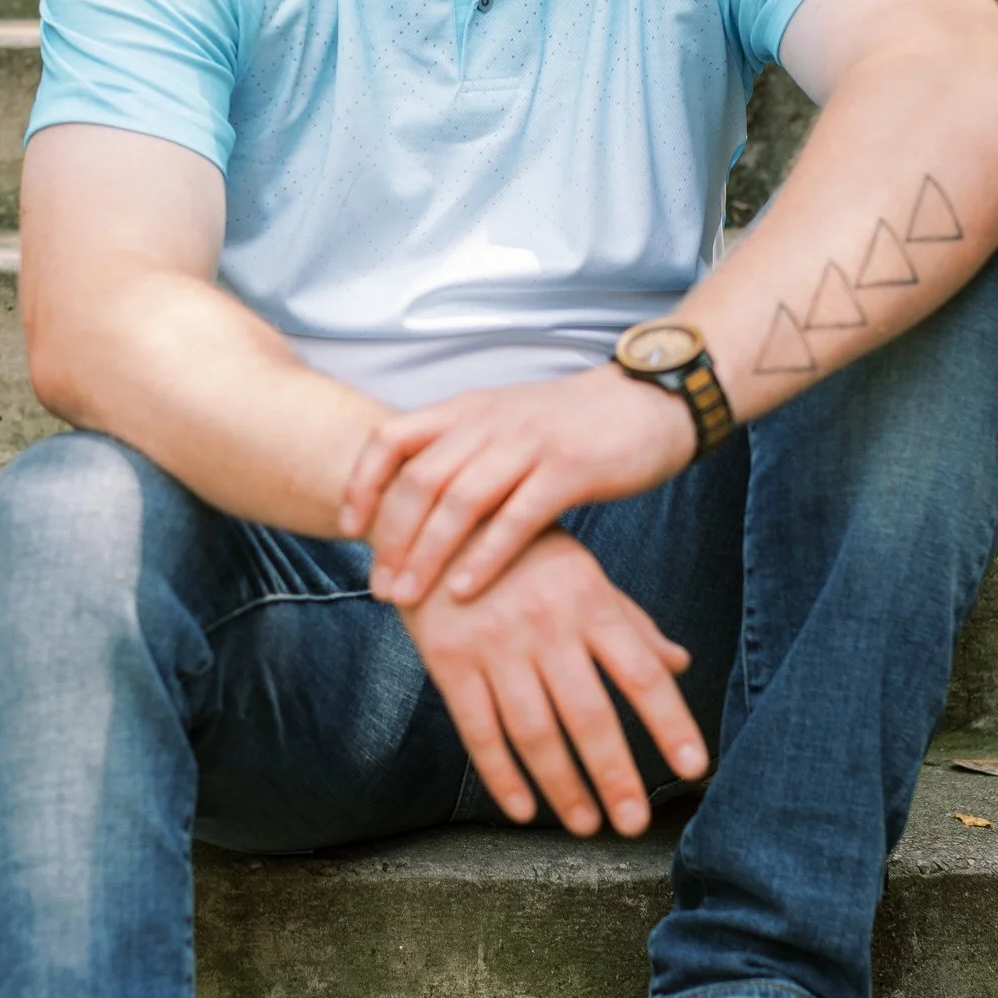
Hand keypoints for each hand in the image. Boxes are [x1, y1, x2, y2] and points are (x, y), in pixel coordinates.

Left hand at [339, 363, 695, 610]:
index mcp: (468, 410)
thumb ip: (463, 456)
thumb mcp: (505, 425)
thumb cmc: (573, 426)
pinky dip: (484, 558)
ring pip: (459, 502)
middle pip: (419, 480)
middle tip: (379, 586)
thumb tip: (414, 506)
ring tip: (408, 596)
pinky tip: (464, 591)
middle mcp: (490, 422)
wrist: (650, 400)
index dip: (361, 484)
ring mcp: (529, 444)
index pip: (391, 439)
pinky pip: (515, 519)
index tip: (347, 528)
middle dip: (391, 538)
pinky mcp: (569, 469)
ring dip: (426, 554)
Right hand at [400, 529, 706, 837]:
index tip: (695, 769)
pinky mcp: (448, 659)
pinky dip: (501, 776)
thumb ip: (629, 623)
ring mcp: (494, 643)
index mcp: (590, 600)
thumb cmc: (522, 549)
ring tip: (585, 824)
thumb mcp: (582, 572)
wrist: (433, 510)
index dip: (671, 724)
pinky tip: (523, 810)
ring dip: (562, 787)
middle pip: (589, 714)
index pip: (641, 673)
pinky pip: (478, 730)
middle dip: (615, 775)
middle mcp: (546, 624)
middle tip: (635, 824)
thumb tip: (679, 664)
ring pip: (534, 732)